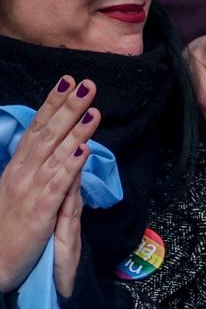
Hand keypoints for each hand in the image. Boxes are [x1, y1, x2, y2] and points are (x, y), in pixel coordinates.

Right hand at [0, 77, 98, 293]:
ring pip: (56, 154)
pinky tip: (83, 150)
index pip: (36, 128)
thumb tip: (60, 147)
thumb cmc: (6, 227)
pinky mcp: (40, 211)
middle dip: (68, 107)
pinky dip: (71, 166)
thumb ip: (38, 169)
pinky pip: (58, 185)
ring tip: (94, 110)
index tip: (67, 81)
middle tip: (87, 83)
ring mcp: (30, 191)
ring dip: (76, 130)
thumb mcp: (19, 190)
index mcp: (17, 167)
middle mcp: (22, 174)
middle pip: (47, 134)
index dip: (52, 104)